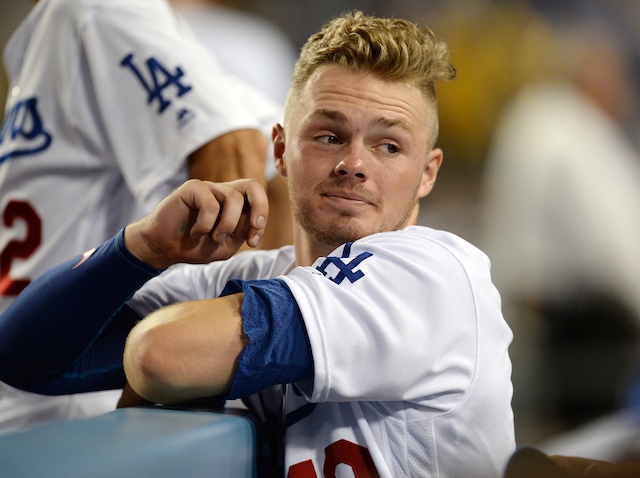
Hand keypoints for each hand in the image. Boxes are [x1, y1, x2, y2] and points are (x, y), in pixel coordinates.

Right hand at [124, 179, 267, 268]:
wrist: (165, 248)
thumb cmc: (195, 246)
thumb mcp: (226, 245)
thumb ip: (242, 232)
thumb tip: (254, 219)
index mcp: (235, 205)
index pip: (258, 201)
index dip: (262, 220)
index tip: (252, 242)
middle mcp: (223, 193)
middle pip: (252, 185)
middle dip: (260, 206)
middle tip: (254, 226)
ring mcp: (208, 189)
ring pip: (233, 198)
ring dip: (227, 224)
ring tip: (214, 237)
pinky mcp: (192, 188)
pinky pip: (210, 203)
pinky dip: (206, 224)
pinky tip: (196, 233)